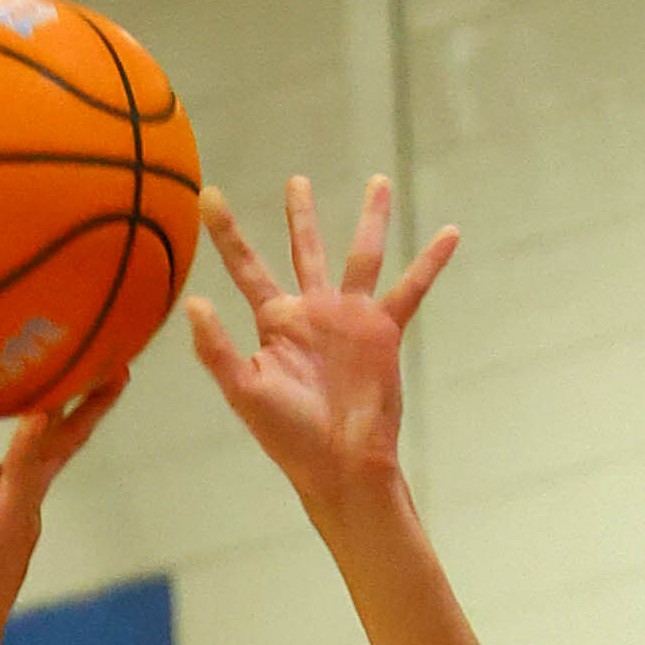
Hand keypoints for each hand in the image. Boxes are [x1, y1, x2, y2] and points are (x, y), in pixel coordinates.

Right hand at [0, 374, 123, 643]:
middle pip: (17, 424)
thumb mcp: (13, 513)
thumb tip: (41, 413)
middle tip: (34, 340)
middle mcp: (0, 481)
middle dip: (28, 388)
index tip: (118, 365)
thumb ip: (24, 464)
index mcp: (33, 485)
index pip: (70, 434)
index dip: (94, 403)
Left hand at [188, 175, 455, 522]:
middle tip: (298, 181)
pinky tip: (450, 233)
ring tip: (379, 181)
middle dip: (301, 215)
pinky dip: (430, 262)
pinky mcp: (383, 331)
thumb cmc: (289, 436)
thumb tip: (194, 302)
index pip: (247, 267)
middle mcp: (313, 312)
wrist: (342, 464)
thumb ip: (217, 350)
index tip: (210, 194)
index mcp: (276, 323)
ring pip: (361, 255)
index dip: (228, 232)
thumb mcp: (245, 393)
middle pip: (305, 249)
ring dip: (371, 219)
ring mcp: (350, 318)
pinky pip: (411, 289)